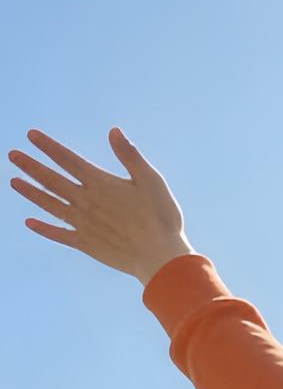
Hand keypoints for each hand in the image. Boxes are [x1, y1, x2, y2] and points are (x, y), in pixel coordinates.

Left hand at [7, 126, 194, 283]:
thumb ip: (129, 155)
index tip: (30, 135)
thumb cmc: (161, 218)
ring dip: (30, 192)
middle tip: (12, 155)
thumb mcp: (151, 180)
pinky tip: (29, 222)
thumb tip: (113, 131)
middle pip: (52, 180)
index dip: (48, 146)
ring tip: (13, 181)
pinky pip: (59, 234)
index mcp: (100, 183)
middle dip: (31, 166)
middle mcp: (86, 201)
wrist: (159, 256)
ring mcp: (83, 224)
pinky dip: (44, 228)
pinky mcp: (86, 244)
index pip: (67, 159)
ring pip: (50, 204)